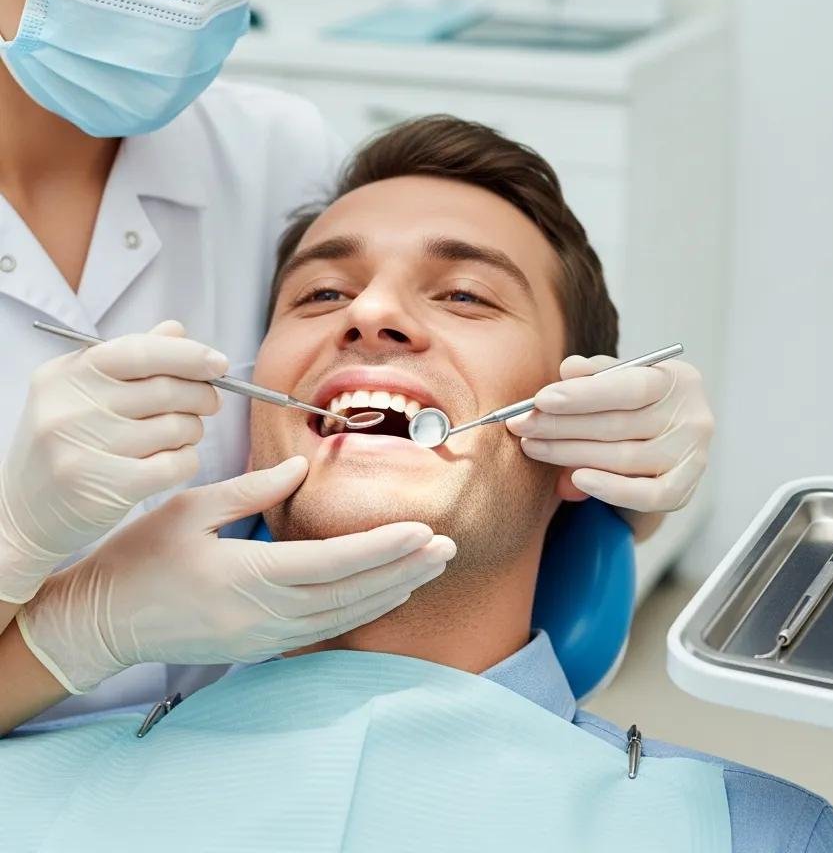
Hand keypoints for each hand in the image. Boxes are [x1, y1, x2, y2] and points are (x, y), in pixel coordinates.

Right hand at [0, 321, 228, 603]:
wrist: (21, 516)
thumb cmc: (64, 446)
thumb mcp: (81, 394)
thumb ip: (130, 360)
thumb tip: (176, 330)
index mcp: (66, 375)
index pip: (140, 351)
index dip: (189, 355)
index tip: (218, 364)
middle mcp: (70, 409)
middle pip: (168, 389)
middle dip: (202, 395)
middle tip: (207, 403)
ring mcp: (84, 449)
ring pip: (178, 427)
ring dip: (193, 430)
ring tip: (180, 435)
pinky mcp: (105, 488)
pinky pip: (176, 464)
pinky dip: (186, 460)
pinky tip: (172, 461)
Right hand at [17, 457, 454, 694]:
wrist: (99, 623)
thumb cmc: (138, 558)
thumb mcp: (189, 509)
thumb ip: (253, 489)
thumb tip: (303, 470)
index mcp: (247, 575)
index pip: (333, 563)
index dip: (383, 548)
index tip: (423, 531)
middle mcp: (263, 614)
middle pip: (350, 593)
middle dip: (404, 570)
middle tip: (448, 547)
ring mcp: (262, 637)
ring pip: (343, 616)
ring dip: (392, 592)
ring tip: (430, 568)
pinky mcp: (258, 647)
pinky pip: (323, 629)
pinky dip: (361, 611)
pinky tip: (386, 595)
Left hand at [506, 355, 713, 513]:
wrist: (658, 450)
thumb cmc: (633, 407)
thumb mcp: (617, 382)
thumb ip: (595, 374)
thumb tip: (570, 369)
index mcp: (678, 380)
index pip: (631, 386)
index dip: (583, 394)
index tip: (541, 400)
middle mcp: (693, 417)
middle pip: (619, 424)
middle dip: (562, 425)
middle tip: (522, 426)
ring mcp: (693, 457)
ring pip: (623, 458)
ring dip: (570, 454)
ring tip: (533, 447)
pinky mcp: (684, 490)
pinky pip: (645, 496)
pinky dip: (609, 489)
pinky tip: (576, 479)